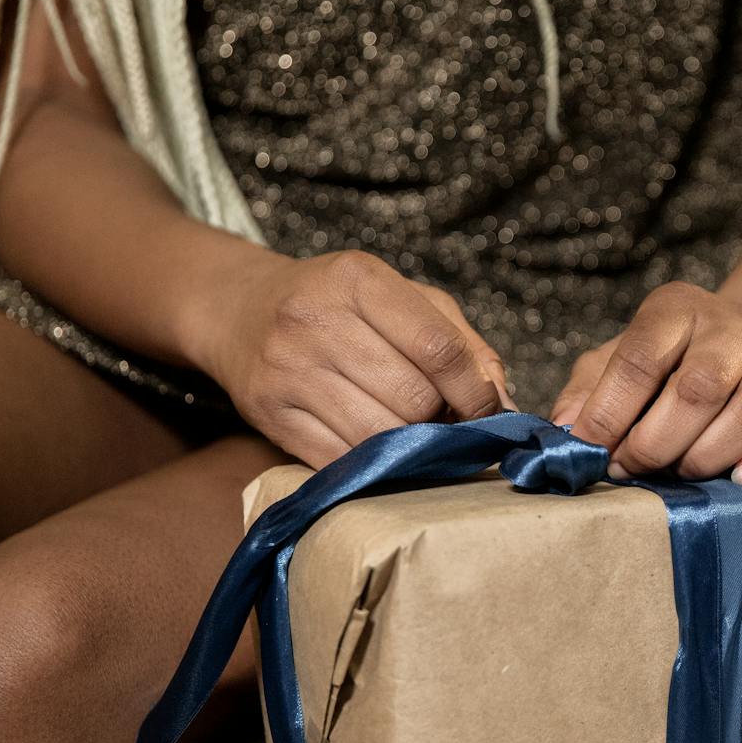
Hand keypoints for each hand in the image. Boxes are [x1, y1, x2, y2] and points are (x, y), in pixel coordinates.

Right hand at [193, 249, 510, 467]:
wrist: (238, 311)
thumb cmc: (338, 304)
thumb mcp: (402, 297)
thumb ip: (462, 342)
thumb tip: (504, 403)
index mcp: (358, 279)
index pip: (439, 349)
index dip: (476, 390)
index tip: (488, 409)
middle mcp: (315, 320)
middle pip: (413, 398)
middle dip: (441, 417)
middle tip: (443, 418)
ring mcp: (287, 370)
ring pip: (379, 434)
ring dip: (410, 444)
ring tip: (413, 431)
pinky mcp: (269, 414)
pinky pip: (341, 459)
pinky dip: (372, 463)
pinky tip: (379, 447)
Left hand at [550, 282, 741, 484]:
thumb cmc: (670, 361)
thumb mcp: (618, 357)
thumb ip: (588, 390)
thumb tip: (566, 432)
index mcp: (676, 308)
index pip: (641, 357)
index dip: (610, 412)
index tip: (591, 451)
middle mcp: (734, 326)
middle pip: (699, 387)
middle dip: (656, 442)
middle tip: (632, 470)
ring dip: (709, 455)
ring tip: (682, 475)